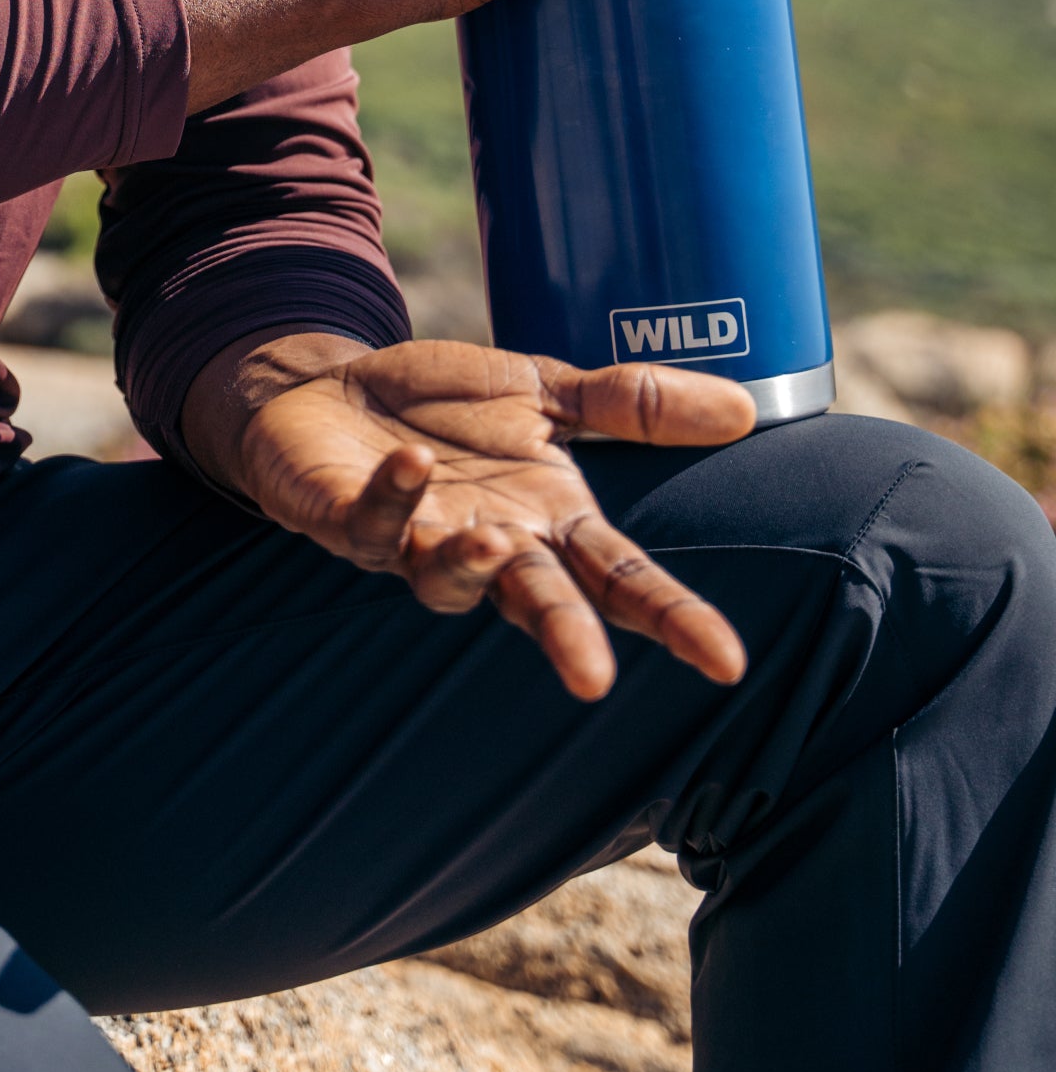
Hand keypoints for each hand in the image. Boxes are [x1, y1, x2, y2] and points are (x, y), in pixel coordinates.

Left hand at [182, 333, 755, 699]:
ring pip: (447, 583)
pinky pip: (372, 522)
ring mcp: (417, 541)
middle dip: (568, 639)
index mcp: (546, 519)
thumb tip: (746, 406)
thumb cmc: (437, 409)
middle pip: (540, 604)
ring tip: (496, 542)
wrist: (326, 389)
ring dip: (471, 567)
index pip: (620, 578)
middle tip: (594, 681)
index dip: (671, 619)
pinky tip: (410, 466)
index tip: (727, 663)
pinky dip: (393, 499)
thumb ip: (631, 405)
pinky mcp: (350, 519)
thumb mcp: (542, 390)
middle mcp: (489, 543)